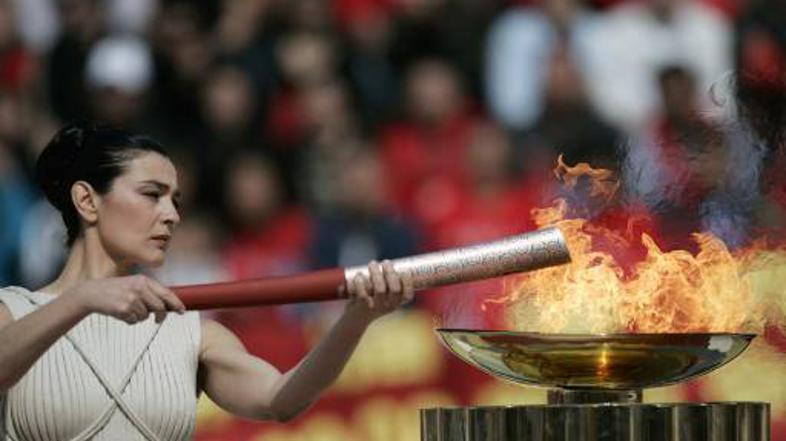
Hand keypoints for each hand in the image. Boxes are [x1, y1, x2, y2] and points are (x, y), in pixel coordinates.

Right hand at [67, 275, 185, 324]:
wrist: (92, 293)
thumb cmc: (115, 290)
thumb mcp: (133, 284)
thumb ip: (149, 292)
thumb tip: (168, 305)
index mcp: (144, 280)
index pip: (166, 293)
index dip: (176, 303)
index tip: (182, 310)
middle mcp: (139, 288)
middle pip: (160, 307)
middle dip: (161, 316)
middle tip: (158, 320)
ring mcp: (131, 298)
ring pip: (146, 316)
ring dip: (139, 317)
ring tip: (128, 310)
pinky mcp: (124, 309)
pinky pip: (134, 321)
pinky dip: (130, 320)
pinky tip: (121, 313)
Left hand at [344, 260, 414, 320]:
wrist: (354, 320)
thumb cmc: (370, 301)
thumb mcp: (381, 296)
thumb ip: (386, 282)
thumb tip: (390, 262)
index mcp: (396, 303)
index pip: (408, 296)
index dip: (408, 283)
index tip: (405, 270)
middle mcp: (387, 306)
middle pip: (394, 289)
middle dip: (391, 273)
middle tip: (386, 262)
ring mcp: (375, 307)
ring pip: (380, 289)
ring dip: (376, 273)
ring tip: (373, 264)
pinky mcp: (361, 307)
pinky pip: (363, 294)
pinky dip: (361, 282)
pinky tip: (359, 275)